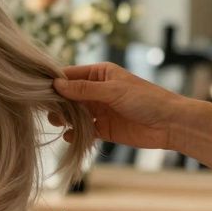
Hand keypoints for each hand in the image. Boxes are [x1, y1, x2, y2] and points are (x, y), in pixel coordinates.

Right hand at [52, 62, 188, 150]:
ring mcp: (100, 110)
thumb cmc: (147, 99)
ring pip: (74, 113)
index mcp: (100, 74)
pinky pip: (83, 130)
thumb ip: (84, 89)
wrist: (170, 124)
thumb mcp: (113, 91)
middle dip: (58, 102)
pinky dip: (74, 134)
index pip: (71, 75)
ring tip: (58, 123)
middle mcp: (98, 91)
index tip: (40, 91)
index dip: (55, 82)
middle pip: (69, 95)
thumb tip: (56, 85)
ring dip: (64, 118)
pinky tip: (69, 136)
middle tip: (48, 111)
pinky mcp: (104, 129)